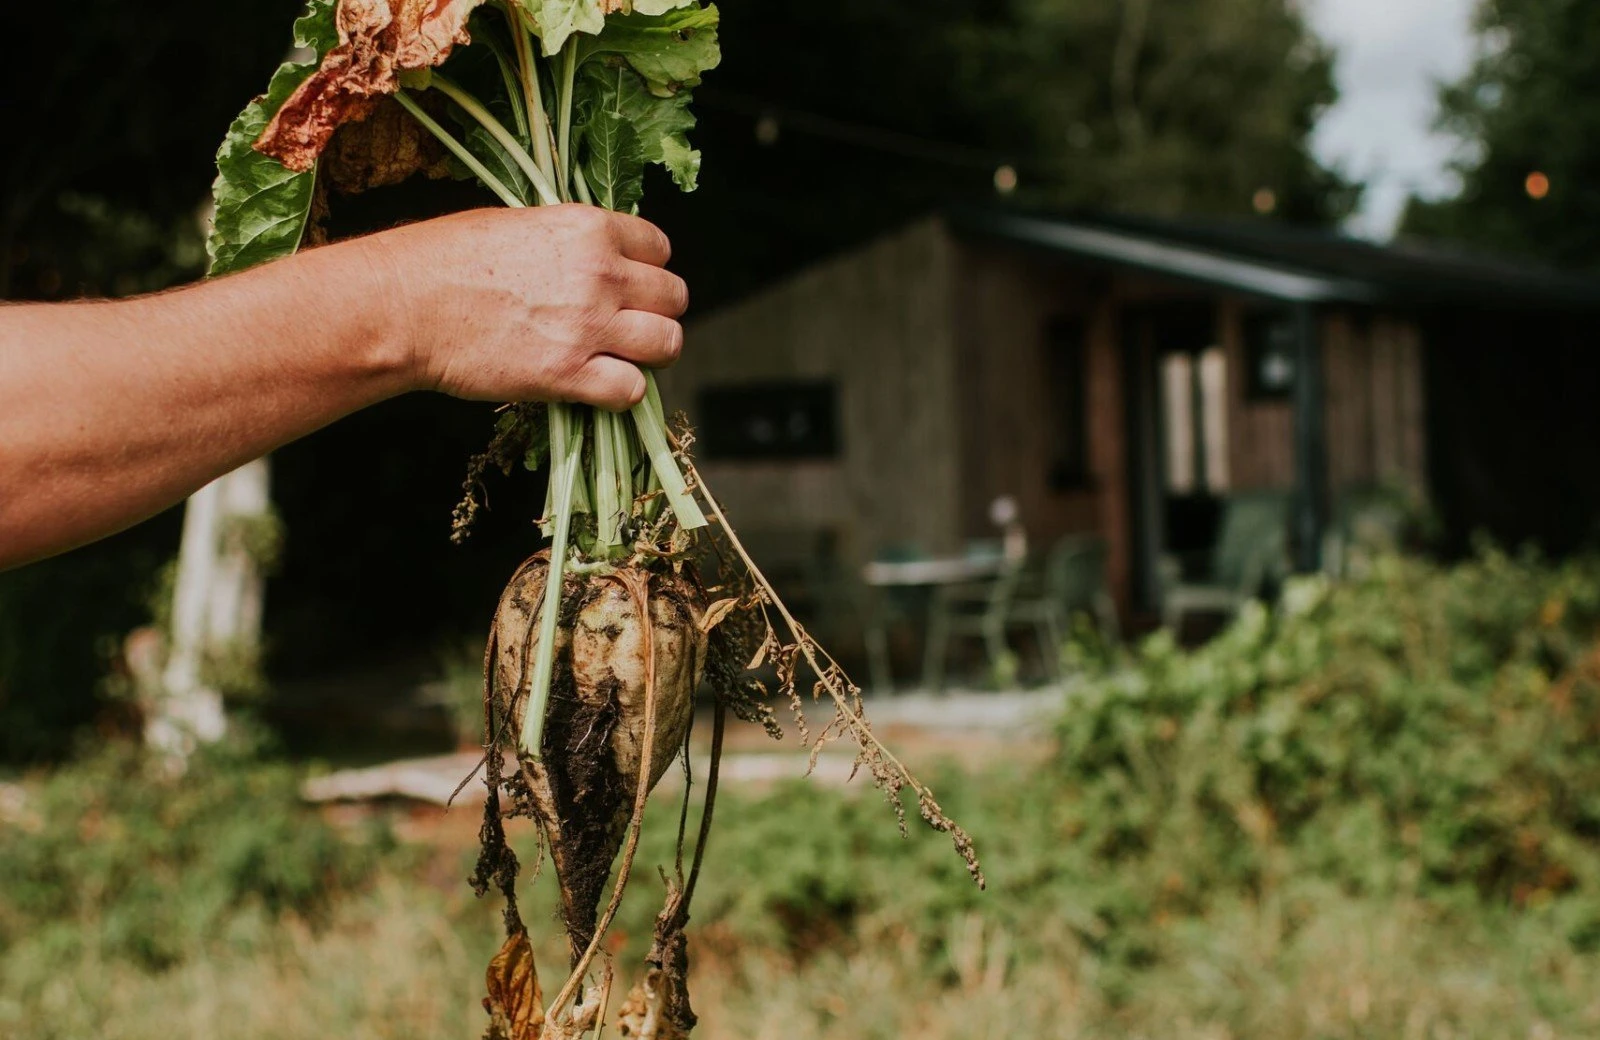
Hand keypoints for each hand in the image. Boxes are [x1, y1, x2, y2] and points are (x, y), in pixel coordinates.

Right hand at [364, 204, 687, 409]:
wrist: (404, 305)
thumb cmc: (444, 259)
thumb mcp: (517, 224)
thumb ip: (569, 243)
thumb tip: (594, 257)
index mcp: (589, 229)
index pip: (659, 248)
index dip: (649, 269)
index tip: (631, 284)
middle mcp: (600, 274)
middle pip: (674, 297)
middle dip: (656, 312)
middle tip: (630, 325)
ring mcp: (589, 326)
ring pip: (667, 344)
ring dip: (651, 354)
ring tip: (623, 357)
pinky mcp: (569, 375)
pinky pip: (633, 391)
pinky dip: (622, 393)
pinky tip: (598, 385)